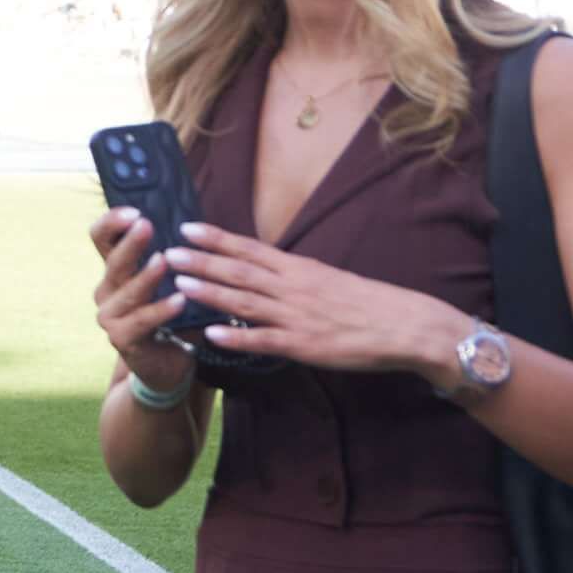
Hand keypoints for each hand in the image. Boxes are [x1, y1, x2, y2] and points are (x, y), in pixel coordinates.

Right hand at [88, 206, 198, 399]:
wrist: (168, 364)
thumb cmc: (171, 317)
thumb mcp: (169, 283)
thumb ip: (171, 258)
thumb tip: (190, 225)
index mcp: (115, 271)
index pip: (101, 238)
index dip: (112, 222)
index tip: (134, 211)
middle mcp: (106, 291)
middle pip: (113, 262)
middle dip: (130, 243)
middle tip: (146, 225)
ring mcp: (110, 316)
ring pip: (127, 292)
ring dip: (147, 275)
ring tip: (165, 260)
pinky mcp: (121, 339)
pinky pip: (142, 320)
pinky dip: (161, 309)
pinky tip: (180, 300)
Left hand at [165, 223, 470, 380]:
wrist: (404, 325)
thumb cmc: (367, 303)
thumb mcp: (328, 279)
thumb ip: (294, 276)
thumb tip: (265, 269)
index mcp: (299, 269)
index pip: (250, 249)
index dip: (217, 238)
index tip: (188, 227)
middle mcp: (293, 288)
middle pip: (239, 271)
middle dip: (201, 261)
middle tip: (168, 251)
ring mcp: (296, 317)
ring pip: (245, 302)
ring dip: (210, 293)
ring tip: (179, 284)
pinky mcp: (304, 346)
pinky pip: (265, 340)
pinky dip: (237, 337)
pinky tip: (211, 335)